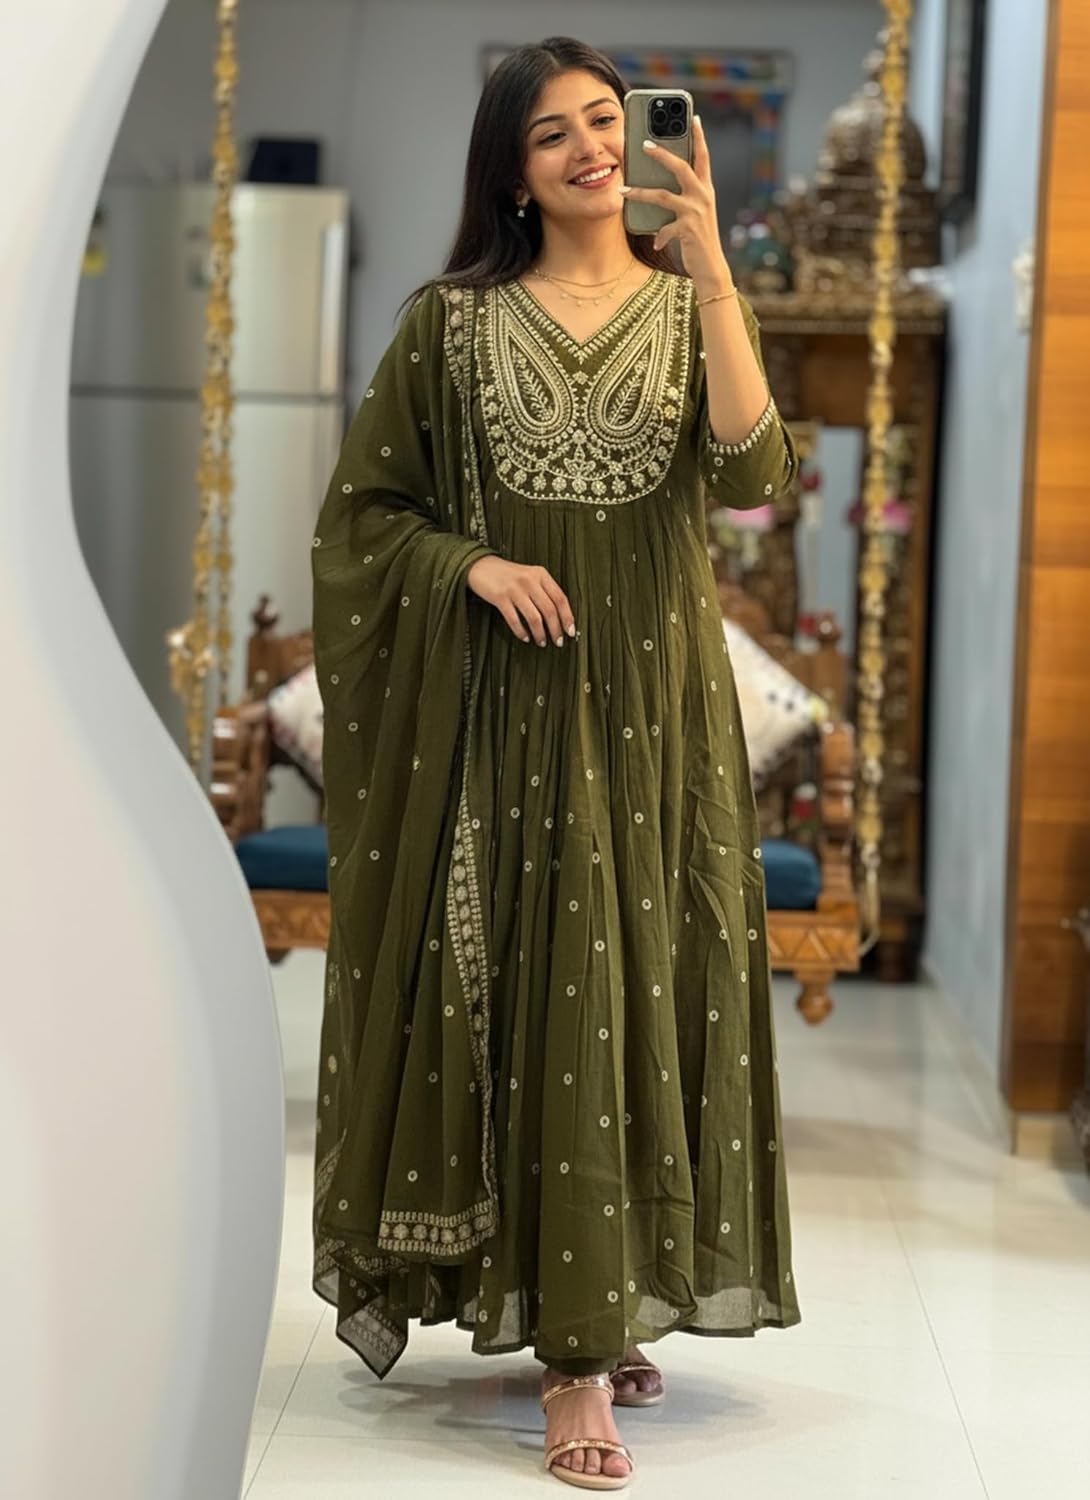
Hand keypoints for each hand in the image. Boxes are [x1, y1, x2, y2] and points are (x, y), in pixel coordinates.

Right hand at [466, 555, 575, 646]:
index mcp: (541, 574)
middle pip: (549, 610)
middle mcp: (529, 580)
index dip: (568, 617)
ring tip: (541, 642)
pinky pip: (515, 620)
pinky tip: (525, 638)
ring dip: (540, 634)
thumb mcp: (530, 576)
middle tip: (558, 642)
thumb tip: (560, 617)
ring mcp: (514, 589)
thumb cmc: (509, 575)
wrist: (481, 566)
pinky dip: (521, 632)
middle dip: (556, 629)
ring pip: (534, 618)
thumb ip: (544, 591)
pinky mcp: (500, 598)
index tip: (570, 631)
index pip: (560, 598)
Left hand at [619, 117, 731, 292]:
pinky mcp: (687, 229)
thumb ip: (682, 199)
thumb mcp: (694, 214)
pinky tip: (656, 242)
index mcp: (706, 189)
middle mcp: (703, 196)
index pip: (703, 157)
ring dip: (640, 192)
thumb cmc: (699, 239)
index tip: (694, 118)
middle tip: (644, 144)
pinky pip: (664, 228)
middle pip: (681, 167)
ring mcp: (696, 212)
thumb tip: (657, 189)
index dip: (699, 137)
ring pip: (663, 195)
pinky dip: (658, 236)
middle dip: (662, 154)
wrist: (711, 267)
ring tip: (623, 188)